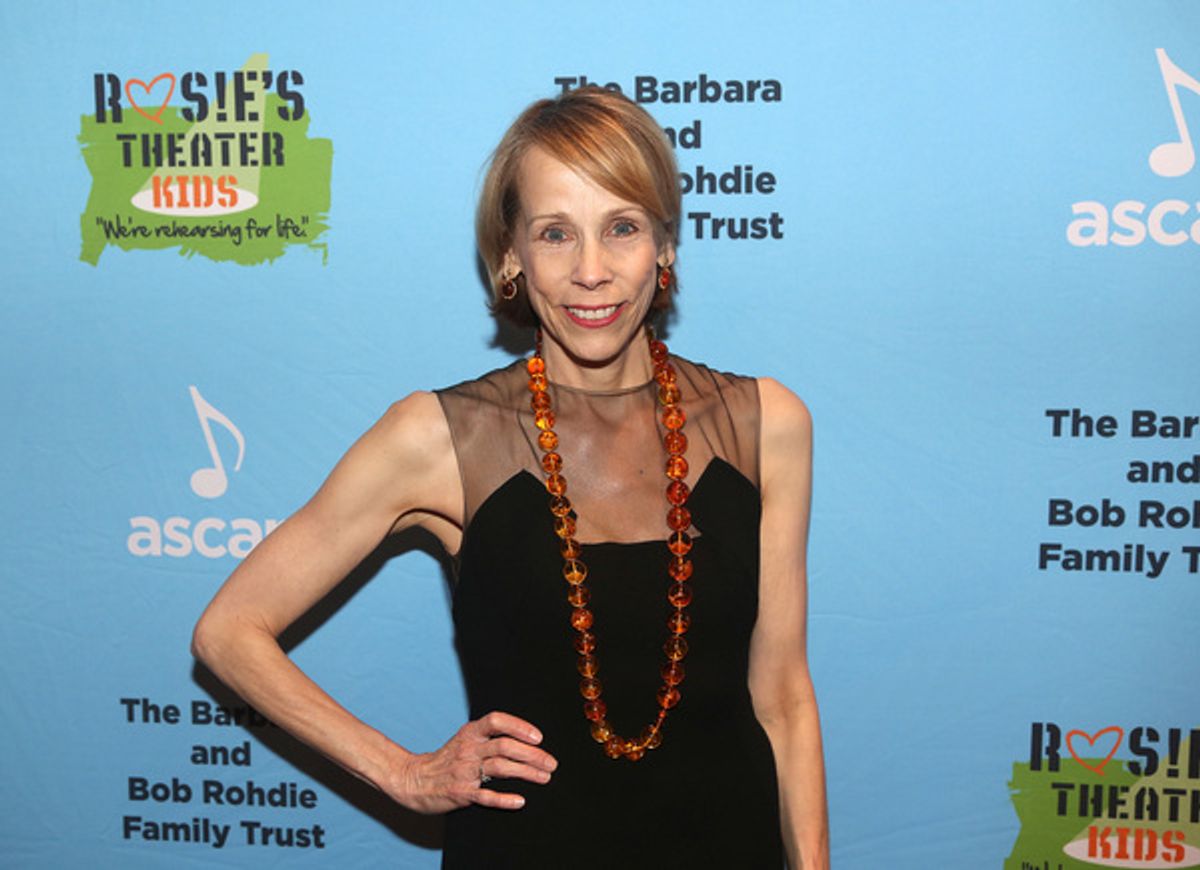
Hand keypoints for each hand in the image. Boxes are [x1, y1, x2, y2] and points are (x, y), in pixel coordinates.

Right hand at [391, 711, 556, 812]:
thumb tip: (525, 740)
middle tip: (551, 763)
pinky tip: (520, 801)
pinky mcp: (461, 792)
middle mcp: (468, 749)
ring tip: (544, 778)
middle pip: (505, 746)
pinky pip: (486, 796)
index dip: (519, 727)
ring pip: (500, 768)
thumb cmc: (446, 759)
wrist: (413, 779)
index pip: (496, 721)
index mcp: (470, 733)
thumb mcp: (464, 740)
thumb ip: (488, 737)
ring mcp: (464, 771)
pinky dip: (505, 799)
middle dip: (532, 755)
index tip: (538, 737)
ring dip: (526, 773)